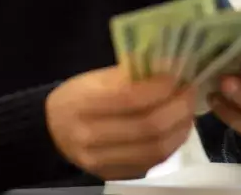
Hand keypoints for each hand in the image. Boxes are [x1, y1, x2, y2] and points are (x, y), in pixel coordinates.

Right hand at [45, 66, 196, 179]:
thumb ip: (127, 74)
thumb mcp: (92, 79)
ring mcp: (101, 161)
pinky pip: (152, 162)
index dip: (159, 87)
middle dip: (178, 107)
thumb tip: (167, 66)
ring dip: (180, 127)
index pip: (130, 98)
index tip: (176, 74)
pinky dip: (172, 144)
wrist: (51, 131)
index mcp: (81, 105)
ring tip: (186, 109)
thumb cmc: (75, 98)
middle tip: (189, 91)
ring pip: (155, 149)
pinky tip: (176, 128)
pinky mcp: (113, 175)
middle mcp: (90, 137)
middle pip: (148, 126)